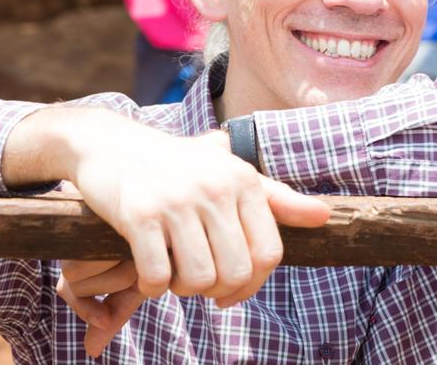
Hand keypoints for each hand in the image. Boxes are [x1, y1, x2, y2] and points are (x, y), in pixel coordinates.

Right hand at [35, 112, 328, 352]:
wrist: (112, 145)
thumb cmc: (179, 166)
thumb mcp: (231, 172)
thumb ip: (277, 198)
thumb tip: (325, 216)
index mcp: (244, 179)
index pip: (268, 254)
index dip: (252, 284)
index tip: (231, 290)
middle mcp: (215, 187)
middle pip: (235, 273)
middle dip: (217, 292)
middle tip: (198, 283)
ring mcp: (177, 200)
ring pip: (198, 279)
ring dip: (183, 290)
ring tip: (174, 276)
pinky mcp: (139, 214)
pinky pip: (157, 276)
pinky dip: (152, 287)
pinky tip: (148, 273)